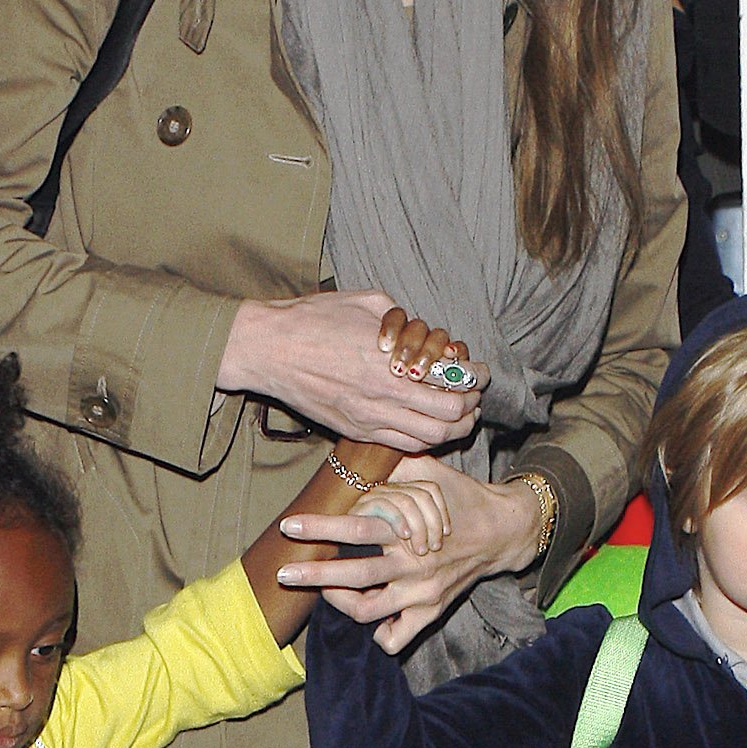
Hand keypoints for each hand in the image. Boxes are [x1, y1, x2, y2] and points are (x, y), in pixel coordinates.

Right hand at [218, 290, 485, 453]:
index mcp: (392, 363)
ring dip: (452, 428)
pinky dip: (424, 438)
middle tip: (472, 396)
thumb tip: (424, 331)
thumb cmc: (313, 319)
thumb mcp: (366, 302)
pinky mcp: (355, 431)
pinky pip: (402, 445)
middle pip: (449, 418)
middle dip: (469, 407)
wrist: (269, 350)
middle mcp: (385, 397)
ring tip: (457, 415)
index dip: (473, 380)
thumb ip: (402, 317)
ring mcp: (369, 419)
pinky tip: (427, 425)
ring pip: (429, 438)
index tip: (478, 373)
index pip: (452, 384)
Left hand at [277, 458, 545, 652]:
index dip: (320, 527)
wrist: (504, 531)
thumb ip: (395, 466)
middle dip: (314, 575)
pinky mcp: (432, 611)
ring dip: (338, 603)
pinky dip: (379, 635)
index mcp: (409, 530)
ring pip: (368, 610)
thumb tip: (360, 459)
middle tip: (284, 571)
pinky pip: (398, 637)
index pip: (357, 530)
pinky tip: (367, 623)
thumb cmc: (463, 497)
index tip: (290, 525)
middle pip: (354, 576)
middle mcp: (413, 566)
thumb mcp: (433, 472)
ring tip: (321, 592)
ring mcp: (422, 594)